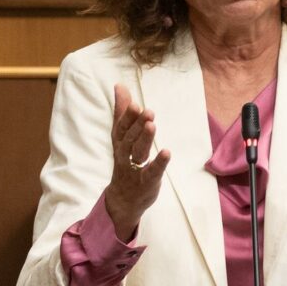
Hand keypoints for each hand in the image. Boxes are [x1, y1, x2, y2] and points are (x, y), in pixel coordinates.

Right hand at [105, 84, 170, 240]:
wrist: (122, 199)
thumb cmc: (124, 161)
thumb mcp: (121, 137)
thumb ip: (121, 112)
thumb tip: (119, 86)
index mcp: (119, 142)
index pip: (121, 127)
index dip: (127, 116)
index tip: (134, 103)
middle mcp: (124, 154)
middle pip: (129, 138)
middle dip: (137, 125)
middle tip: (147, 111)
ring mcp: (134, 169)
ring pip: (138, 152)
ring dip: (145, 139)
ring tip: (152, 125)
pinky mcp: (147, 182)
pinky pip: (152, 172)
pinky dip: (159, 163)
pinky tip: (166, 153)